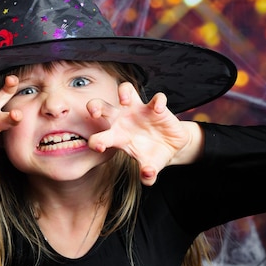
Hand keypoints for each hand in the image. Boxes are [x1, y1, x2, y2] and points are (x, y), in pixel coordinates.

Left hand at [86, 83, 200, 184]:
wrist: (171, 146)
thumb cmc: (152, 155)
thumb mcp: (150, 167)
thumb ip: (148, 175)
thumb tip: (148, 176)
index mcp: (115, 136)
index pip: (98, 137)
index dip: (94, 141)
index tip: (98, 147)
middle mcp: (122, 119)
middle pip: (102, 106)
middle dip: (94, 106)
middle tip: (95, 112)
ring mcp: (138, 110)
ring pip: (125, 90)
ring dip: (123, 92)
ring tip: (124, 100)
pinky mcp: (156, 107)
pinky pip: (156, 98)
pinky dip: (158, 101)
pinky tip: (159, 110)